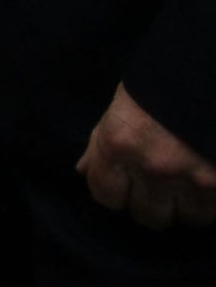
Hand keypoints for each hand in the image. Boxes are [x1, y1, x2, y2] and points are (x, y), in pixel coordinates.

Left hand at [77, 84, 215, 227]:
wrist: (208, 68)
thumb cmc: (160, 83)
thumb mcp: (121, 106)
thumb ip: (101, 142)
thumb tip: (83, 170)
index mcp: (118, 143)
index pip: (105, 196)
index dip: (115, 191)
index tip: (125, 183)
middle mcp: (152, 166)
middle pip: (146, 216)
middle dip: (152, 202)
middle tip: (160, 183)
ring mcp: (193, 178)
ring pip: (187, 218)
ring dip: (187, 204)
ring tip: (190, 180)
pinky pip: (215, 212)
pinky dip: (212, 200)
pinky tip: (208, 177)